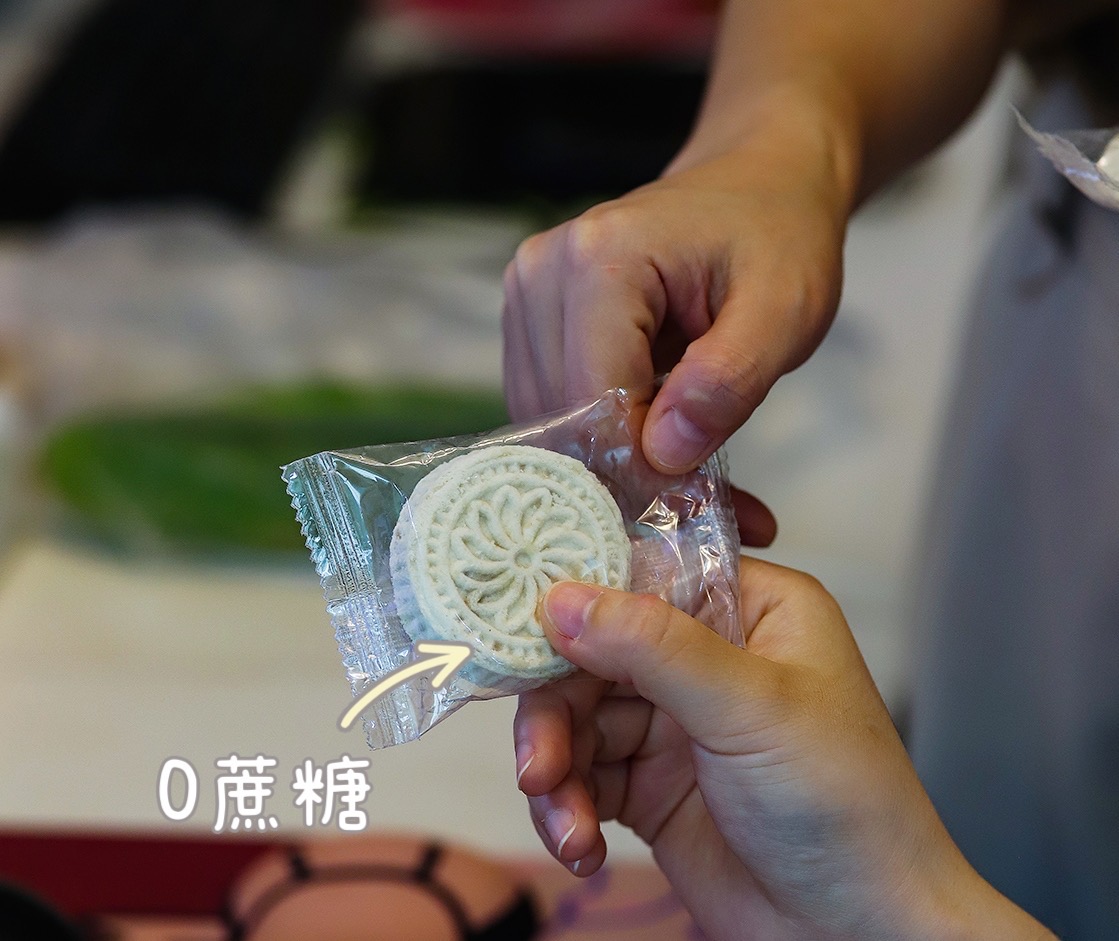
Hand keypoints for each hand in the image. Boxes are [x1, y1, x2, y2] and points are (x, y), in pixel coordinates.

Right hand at [502, 93, 851, 476]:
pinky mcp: (529, 321)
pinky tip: (659, 448)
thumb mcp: (785, 309)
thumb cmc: (778, 235)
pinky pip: (552, 407)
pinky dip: (603, 442)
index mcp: (599, 260)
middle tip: (710, 510)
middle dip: (632, 474)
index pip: (598, 398)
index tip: (705, 509)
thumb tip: (663, 454)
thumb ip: (728, 380)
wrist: (755, 183)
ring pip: (550, 424)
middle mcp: (541, 274)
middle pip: (564, 416)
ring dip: (615, 466)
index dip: (646, 468)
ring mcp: (525, 296)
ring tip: (694, 483)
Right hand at [514, 558, 1053, 939]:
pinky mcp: (650, 785)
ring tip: (568, 823)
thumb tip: (564, 598)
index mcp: (749, 609)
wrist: (860, 933)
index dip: (579, 600)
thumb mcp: (751, 709)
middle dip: (557, 712)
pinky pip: (581, 778)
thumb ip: (656, 649)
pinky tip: (583, 847)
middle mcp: (706, 655)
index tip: (524, 631)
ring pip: (576, 719)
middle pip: (593, 654)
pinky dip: (569, 810)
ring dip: (558, 771)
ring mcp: (674, 722)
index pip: (641, 577)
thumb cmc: (847, 806)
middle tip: (539, 765)